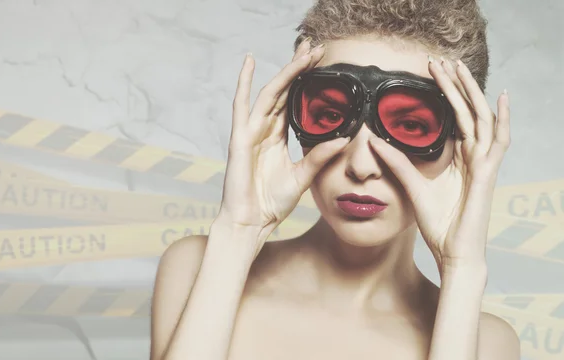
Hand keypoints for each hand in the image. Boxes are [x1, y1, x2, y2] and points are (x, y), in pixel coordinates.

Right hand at [217, 40, 349, 249]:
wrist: (251, 222)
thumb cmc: (271, 202)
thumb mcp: (303, 176)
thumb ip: (320, 156)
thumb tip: (345, 139)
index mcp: (276, 137)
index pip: (293, 101)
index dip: (305, 81)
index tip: (321, 62)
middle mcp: (263, 129)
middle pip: (283, 90)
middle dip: (298, 68)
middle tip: (316, 47)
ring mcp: (250, 131)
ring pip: (270, 93)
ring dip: (286, 72)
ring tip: (303, 52)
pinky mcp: (240, 138)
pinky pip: (241, 105)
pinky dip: (243, 83)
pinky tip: (249, 62)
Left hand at [369, 57, 509, 271]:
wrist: (453, 252)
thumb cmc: (438, 225)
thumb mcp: (412, 187)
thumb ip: (396, 163)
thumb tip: (373, 141)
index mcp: (457, 159)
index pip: (453, 118)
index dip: (444, 94)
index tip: (430, 73)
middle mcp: (472, 157)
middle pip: (466, 112)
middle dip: (454, 85)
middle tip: (439, 61)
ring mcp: (483, 165)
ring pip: (480, 118)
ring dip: (469, 92)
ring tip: (457, 67)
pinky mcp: (488, 175)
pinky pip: (499, 141)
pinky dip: (502, 119)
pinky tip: (499, 97)